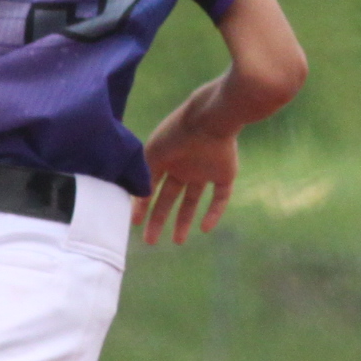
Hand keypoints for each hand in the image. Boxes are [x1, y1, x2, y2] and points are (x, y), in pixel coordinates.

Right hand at [138, 104, 238, 244]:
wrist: (210, 119)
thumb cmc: (176, 134)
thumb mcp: (151, 156)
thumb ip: (143, 177)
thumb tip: (135, 201)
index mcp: (165, 158)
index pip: (150, 187)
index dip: (142, 205)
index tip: (134, 223)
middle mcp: (183, 166)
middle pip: (169, 198)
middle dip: (159, 219)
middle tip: (150, 241)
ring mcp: (204, 170)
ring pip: (192, 200)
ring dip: (184, 221)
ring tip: (177, 241)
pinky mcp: (225, 174)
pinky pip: (220, 197)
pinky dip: (213, 213)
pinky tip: (204, 228)